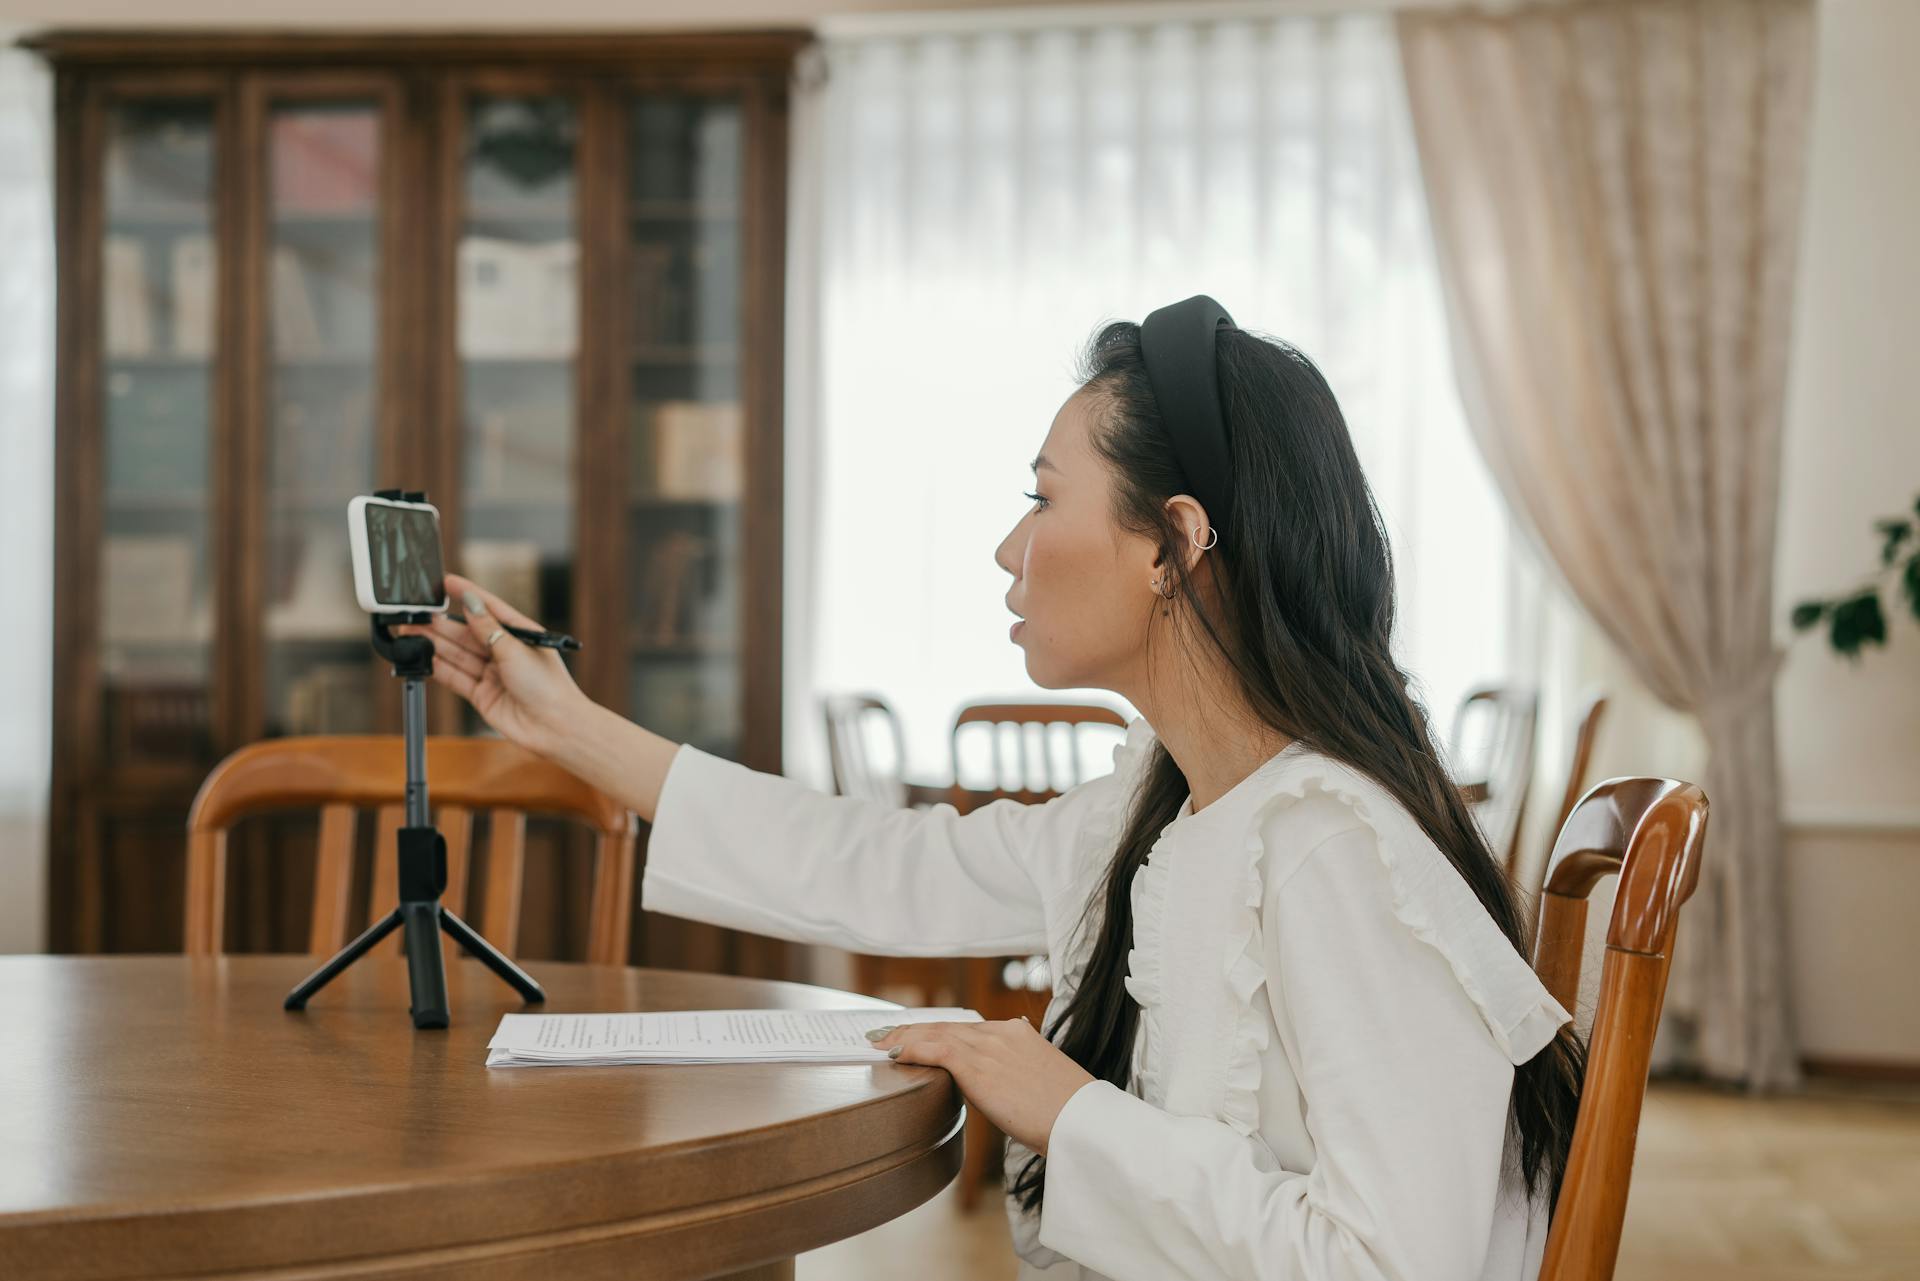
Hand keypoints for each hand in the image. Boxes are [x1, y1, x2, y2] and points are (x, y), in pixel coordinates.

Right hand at [393, 573, 588, 756]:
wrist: (555, 728)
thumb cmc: (548, 686)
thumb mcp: (515, 649)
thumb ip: (488, 627)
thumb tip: (471, 602)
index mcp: (520, 634)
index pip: (489, 608)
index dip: (467, 594)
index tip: (446, 582)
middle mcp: (506, 652)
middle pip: (468, 633)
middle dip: (442, 623)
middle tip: (418, 614)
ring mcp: (493, 674)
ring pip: (459, 654)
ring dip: (436, 643)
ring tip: (412, 631)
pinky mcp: (483, 695)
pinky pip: (456, 677)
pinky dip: (440, 668)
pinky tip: (424, 657)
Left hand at [870, 1017, 1094, 1155]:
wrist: (1080, 1121)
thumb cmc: (1067, 1113)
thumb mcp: (1041, 1083)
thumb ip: (1018, 1074)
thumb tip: (1004, 1081)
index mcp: (1018, 1034)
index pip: (968, 1028)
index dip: (939, 1030)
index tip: (919, 1034)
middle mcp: (1001, 1032)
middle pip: (948, 1026)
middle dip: (915, 1029)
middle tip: (887, 1033)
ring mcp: (989, 1047)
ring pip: (937, 1033)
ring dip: (904, 1037)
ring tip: (880, 1042)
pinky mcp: (978, 1065)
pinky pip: (935, 1049)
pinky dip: (910, 1047)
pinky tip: (893, 1053)